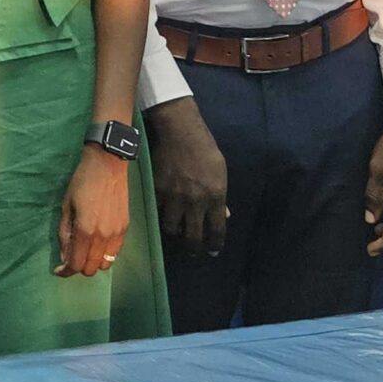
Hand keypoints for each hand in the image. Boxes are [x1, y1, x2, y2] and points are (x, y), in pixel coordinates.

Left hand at [55, 147, 131, 278]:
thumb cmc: (82, 182)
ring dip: (93, 262)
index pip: (76, 264)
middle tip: (71, 257)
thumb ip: (64, 234)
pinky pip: (115, 252)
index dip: (66, 271)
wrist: (108, 164)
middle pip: (91, 268)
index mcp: (85, 230)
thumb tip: (64, 257)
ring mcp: (116, 234)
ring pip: (105, 264)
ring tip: (85, 250)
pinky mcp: (125, 228)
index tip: (59, 270)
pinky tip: (97, 244)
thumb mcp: (66, 206)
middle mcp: (103, 236)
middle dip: (78, 267)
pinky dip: (105, 254)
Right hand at [143, 98, 230, 253]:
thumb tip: (225, 215)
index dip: (215, 244)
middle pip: (193, 236)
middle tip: (193, 251)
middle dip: (194, 248)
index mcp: (215, 196)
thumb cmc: (204, 148)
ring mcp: (174, 198)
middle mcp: (195, 202)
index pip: (217, 230)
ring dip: (176, 234)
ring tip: (177, 234)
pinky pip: (158, 212)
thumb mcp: (220, 171)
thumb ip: (221, 196)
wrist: (180, 131)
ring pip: (172, 228)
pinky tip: (162, 216)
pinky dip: (160, 216)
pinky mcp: (157, 191)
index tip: (213, 250)